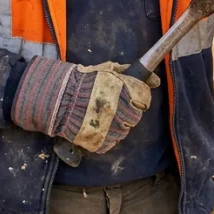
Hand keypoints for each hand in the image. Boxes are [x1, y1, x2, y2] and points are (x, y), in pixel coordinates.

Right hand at [12, 58, 158, 153]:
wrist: (57, 99)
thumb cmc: (82, 82)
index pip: (144, 99)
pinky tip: (96, 125)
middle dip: (127, 111)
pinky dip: (106, 136)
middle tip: (113, 105)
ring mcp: (111, 129)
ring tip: (101, 115)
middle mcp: (120, 110)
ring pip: (124, 131)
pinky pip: (112, 142)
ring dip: (116, 124)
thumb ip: (131, 73)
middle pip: (136, 116)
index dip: (138, 97)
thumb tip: (156, 80)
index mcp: (124, 91)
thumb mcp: (107, 70)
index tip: (130, 97)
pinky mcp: (101, 142)